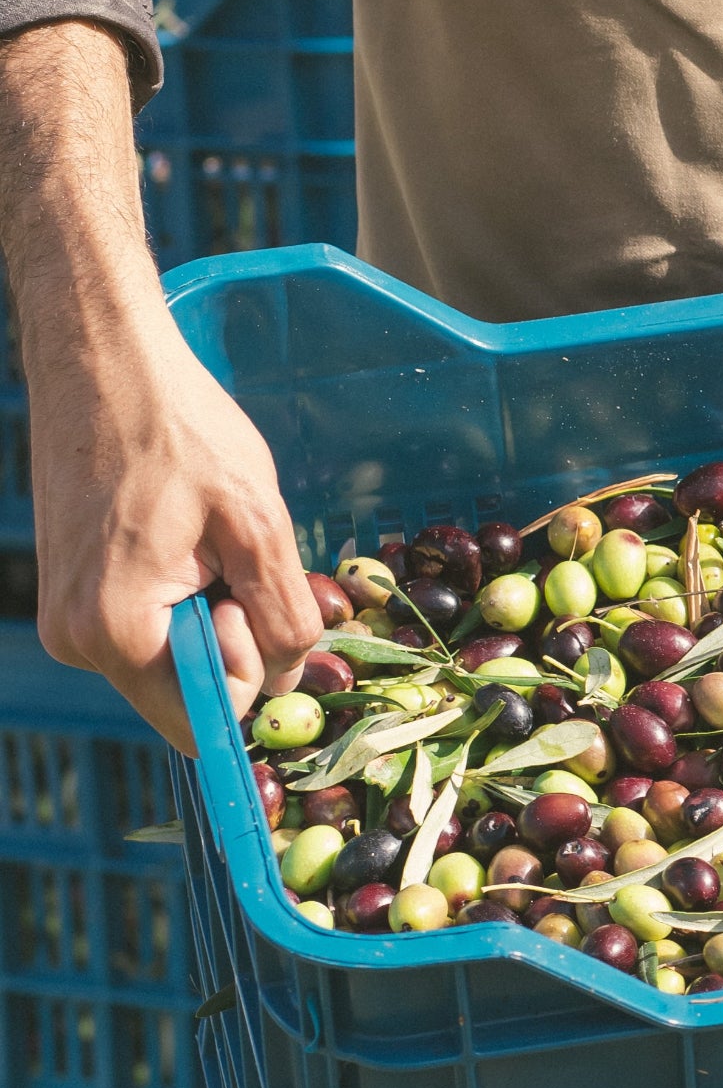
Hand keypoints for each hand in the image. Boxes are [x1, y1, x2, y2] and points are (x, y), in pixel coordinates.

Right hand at [29, 287, 321, 752]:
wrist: (102, 364)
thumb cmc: (182, 432)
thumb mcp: (259, 525)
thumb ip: (282, 617)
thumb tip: (291, 684)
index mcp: (115, 632)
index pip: (203, 723)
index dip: (250, 676)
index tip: (245, 599)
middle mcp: (77, 642)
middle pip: (188, 697)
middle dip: (234, 646)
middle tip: (231, 564)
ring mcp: (67, 622)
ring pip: (173, 665)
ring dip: (212, 620)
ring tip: (204, 545)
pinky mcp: (72, 598)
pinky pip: (150, 634)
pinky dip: (186, 603)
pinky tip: (184, 544)